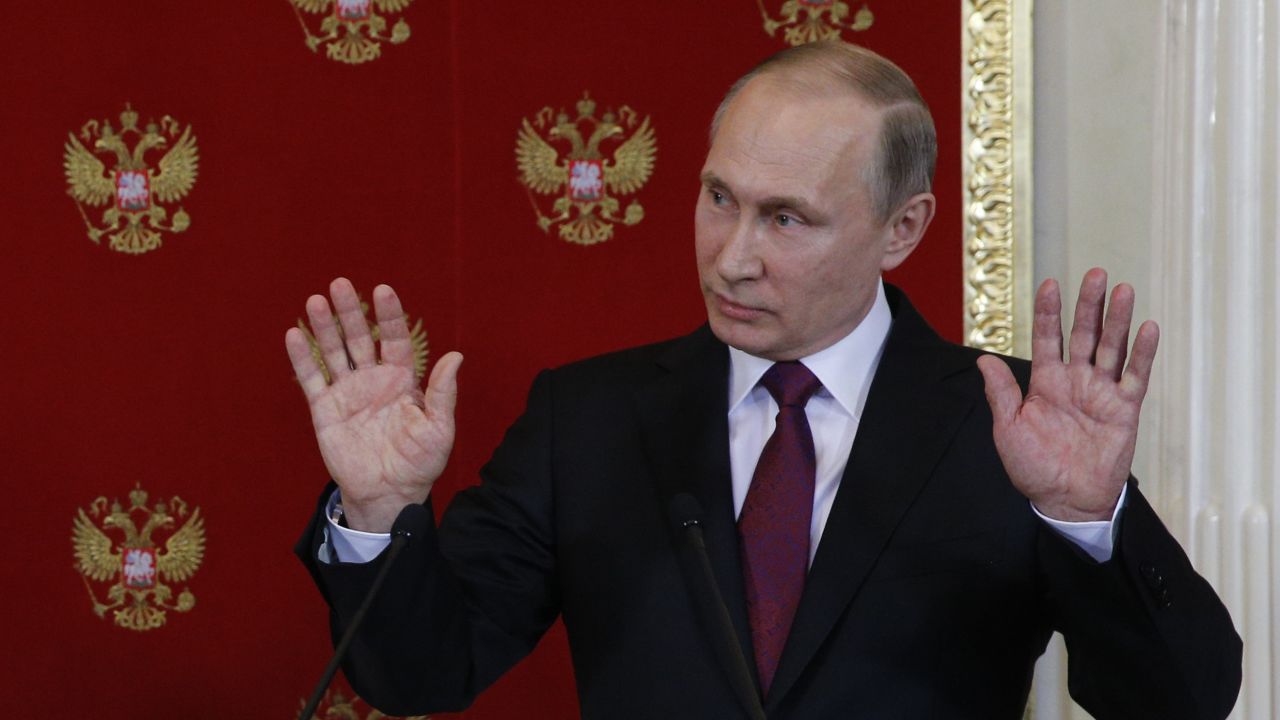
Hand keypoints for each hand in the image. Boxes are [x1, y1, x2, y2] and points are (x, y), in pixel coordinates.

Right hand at [285, 278, 462, 532]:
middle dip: (351, 311)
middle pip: (360, 337)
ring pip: (334, 352)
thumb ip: (443, 393)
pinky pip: (312, 379)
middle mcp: (373, 379)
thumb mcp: (439, 429)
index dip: (389, 315)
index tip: (383, 290)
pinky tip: (293, 334)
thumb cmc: (419, 462)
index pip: (395, 338)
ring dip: (325, 327)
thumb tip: (456, 357)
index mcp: (402, 379)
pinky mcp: (325, 409)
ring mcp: (348, 392)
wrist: (389, 494)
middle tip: (340, 284)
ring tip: (316, 301)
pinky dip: (302, 358)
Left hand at [976, 268, 1158, 521]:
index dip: (1049, 312)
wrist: (1066, 500)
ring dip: (1117, 320)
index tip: (1050, 284)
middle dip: (1089, 305)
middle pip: (1083, 333)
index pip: (1048, 337)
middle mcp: (1074, 380)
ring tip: (1123, 290)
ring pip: (1111, 347)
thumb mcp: (1008, 428)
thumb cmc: (1033, 467)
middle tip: (1096, 274)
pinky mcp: (1124, 408)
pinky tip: (1148, 328)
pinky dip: (1142, 353)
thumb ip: (1001, 393)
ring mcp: (1101, 392)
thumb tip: (982, 359)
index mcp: (1045, 382)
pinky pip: (1134, 376)